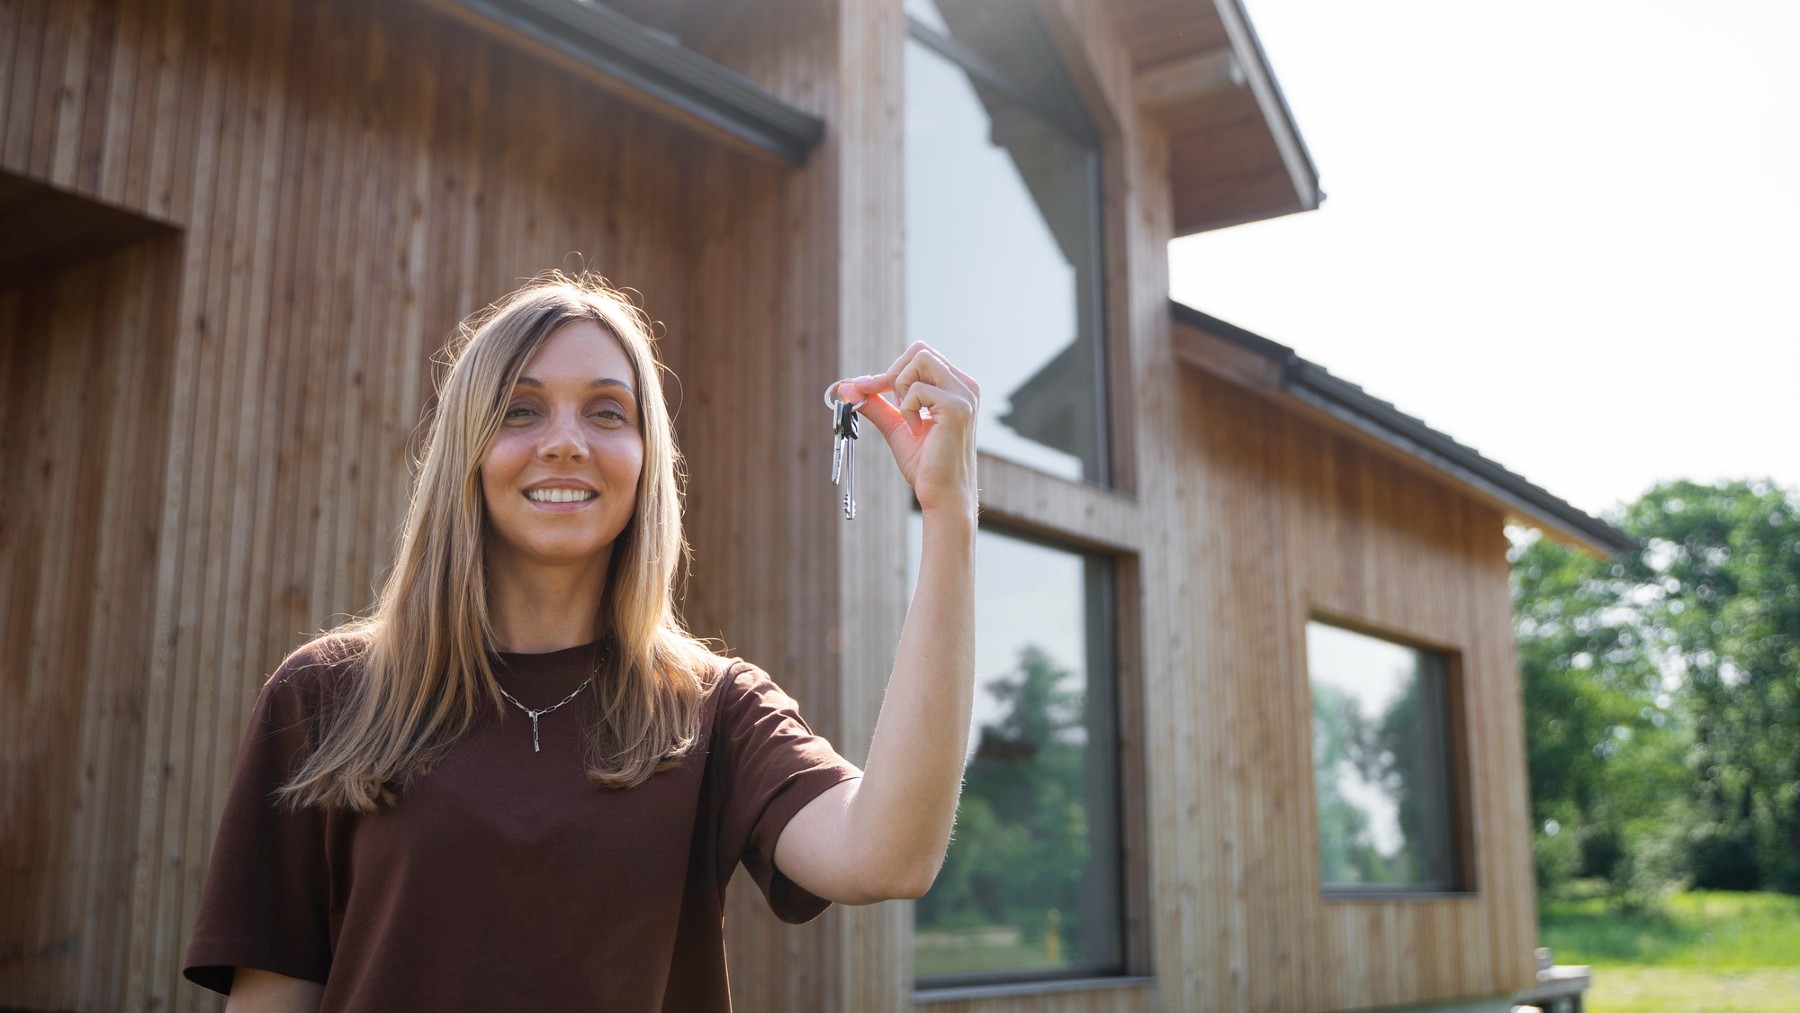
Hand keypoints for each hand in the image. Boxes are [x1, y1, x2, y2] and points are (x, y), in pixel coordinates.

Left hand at [836, 342, 978, 516]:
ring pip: (920, 359)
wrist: (942, 494)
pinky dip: (907, 409)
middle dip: (893, 374)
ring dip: (901, 387)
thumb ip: (876, 404)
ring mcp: (965, 395)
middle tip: (889, 405)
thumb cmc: (925, 464)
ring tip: (907, 417)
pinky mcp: (958, 408)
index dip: (890, 370)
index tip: (866, 389)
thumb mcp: (896, 426)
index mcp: (956, 386)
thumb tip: (847, 387)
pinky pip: (916, 389)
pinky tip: (916, 430)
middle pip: (919, 350)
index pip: (920, 356)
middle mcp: (965, 386)